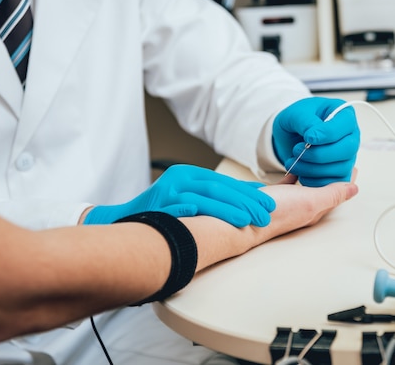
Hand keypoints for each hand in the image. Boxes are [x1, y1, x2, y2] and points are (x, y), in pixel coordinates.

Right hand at [83, 164, 275, 226]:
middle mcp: (180, 177)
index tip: (269, 204)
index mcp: (191, 174)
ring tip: (248, 221)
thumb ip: (217, 196)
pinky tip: (205, 216)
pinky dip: (190, 211)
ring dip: (227, 210)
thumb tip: (254, 195)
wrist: (125, 219)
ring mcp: (167, 190)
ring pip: (203, 197)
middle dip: (245, 202)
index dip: (249, 193)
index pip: (225, 182)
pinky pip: (176, 207)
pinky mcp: (156, 204)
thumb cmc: (164, 211)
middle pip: (218, 188)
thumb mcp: (192, 198)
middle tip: (265, 215)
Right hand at [179, 170, 358, 270]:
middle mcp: (304, 207)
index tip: (352, 163)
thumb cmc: (277, 213)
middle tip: (338, 157)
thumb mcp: (311, 200)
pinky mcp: (274, 198)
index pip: (337, 193)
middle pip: (324, 189)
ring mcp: (289, 203)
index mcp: (316, 209)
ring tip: (319, 158)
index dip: (345, 179)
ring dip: (314, 173)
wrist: (245, 220)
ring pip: (307, 185)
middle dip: (332, 174)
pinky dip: (294, 173)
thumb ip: (332, 194)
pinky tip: (293, 166)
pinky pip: (288, 184)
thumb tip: (354, 188)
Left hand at [272, 97, 359, 186]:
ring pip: (340, 169)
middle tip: (298, 150)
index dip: (327, 134)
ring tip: (294, 160)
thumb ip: (305, 121)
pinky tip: (300, 172)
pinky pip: (333, 183)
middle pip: (347, 150)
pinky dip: (314, 181)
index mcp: (344, 115)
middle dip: (320, 154)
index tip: (308, 137)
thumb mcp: (296, 113)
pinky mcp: (340, 173)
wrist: (290, 135)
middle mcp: (351, 136)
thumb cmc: (297, 120)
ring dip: (313, 169)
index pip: (344, 125)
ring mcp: (347, 157)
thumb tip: (314, 136)